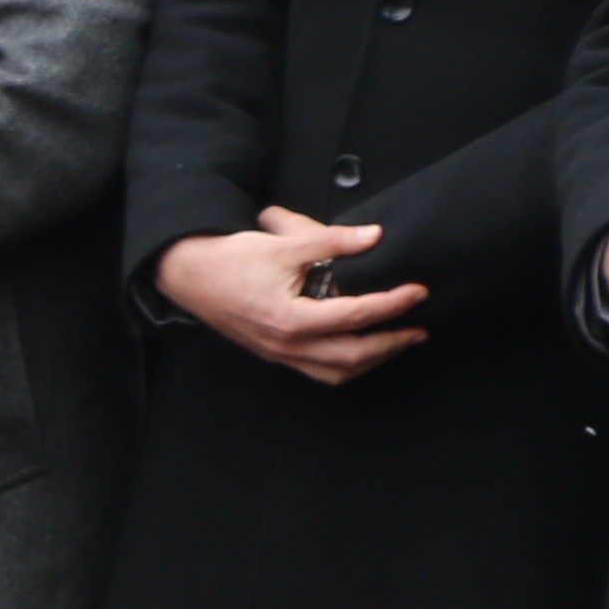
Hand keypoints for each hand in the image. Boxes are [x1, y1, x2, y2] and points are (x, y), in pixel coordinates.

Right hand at [156, 206, 430, 382]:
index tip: (417, 292)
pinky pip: (318, 371)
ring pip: (336, 372)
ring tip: (396, 343)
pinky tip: (359, 350)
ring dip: (371, 361)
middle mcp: (287, 345)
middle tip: (419, 329)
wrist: (188, 275)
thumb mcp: (283, 244)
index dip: (392, 304)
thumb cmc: (230, 259)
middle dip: (392, 344)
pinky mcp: (274, 354)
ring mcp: (280, 354)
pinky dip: (346, 365)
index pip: (355, 315)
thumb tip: (373, 236)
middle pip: (353, 356)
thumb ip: (331, 241)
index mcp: (291, 319)